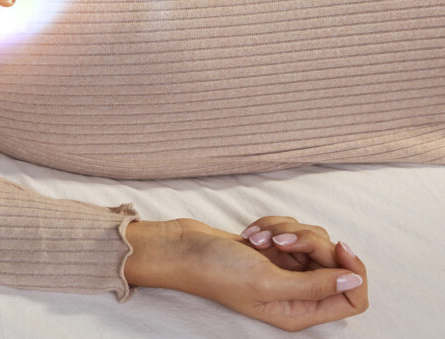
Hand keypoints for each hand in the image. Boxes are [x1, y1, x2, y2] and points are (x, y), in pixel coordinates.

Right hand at [127, 217, 368, 331]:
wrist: (182, 249)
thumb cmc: (218, 272)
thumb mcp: (268, 282)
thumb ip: (316, 285)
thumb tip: (354, 280)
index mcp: (300, 312)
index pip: (353, 297)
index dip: (353, 271)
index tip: (339, 247)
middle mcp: (296, 293)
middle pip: (333, 262)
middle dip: (309, 243)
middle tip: (279, 242)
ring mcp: (284, 270)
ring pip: (312, 241)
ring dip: (287, 231)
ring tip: (257, 238)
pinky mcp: (272, 250)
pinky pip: (291, 230)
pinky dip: (273, 226)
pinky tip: (250, 234)